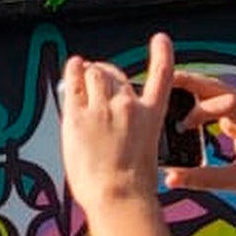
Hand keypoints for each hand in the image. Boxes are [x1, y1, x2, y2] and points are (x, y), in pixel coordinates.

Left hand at [57, 32, 177, 216]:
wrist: (118, 195)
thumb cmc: (131, 185)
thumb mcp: (142, 152)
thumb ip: (130, 132)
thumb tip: (112, 127)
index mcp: (151, 116)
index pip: (161, 75)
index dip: (161, 53)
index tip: (160, 40)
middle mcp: (128, 106)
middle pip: (115, 74)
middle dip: (105, 73)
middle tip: (97, 76)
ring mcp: (102, 108)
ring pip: (94, 75)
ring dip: (88, 73)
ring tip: (82, 73)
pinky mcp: (78, 115)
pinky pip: (74, 85)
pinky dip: (73, 72)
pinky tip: (73, 65)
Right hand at [157, 69, 235, 223]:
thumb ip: (205, 179)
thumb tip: (171, 178)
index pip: (228, 102)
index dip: (201, 110)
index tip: (183, 126)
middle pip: (220, 87)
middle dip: (191, 83)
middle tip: (162, 81)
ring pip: (218, 92)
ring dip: (194, 91)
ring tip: (167, 91)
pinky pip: (219, 104)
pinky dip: (200, 104)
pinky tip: (183, 112)